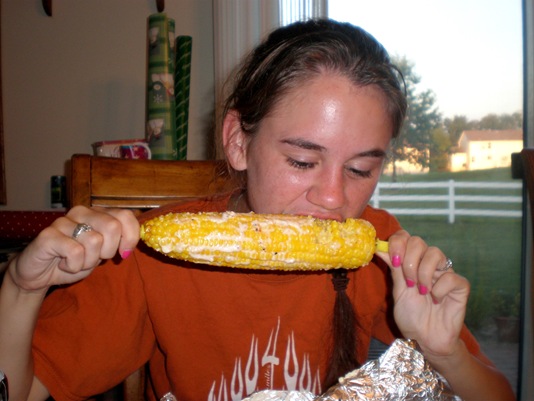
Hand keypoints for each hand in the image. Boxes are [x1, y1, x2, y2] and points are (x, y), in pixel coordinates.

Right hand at [7, 206, 138, 292]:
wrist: (40, 273)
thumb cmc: (75, 260)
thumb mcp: (103, 251)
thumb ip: (118, 241)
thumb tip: (132, 241)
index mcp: (98, 213)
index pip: (126, 216)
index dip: (130, 237)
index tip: (124, 253)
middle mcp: (82, 212)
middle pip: (113, 227)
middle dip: (108, 251)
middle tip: (94, 258)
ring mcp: (64, 221)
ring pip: (94, 241)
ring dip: (88, 261)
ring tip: (76, 261)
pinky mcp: (48, 235)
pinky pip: (75, 252)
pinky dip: (73, 265)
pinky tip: (63, 263)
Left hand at [376, 230, 469, 358]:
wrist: (425, 339)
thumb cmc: (411, 316)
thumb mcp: (398, 290)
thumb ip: (393, 268)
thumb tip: (379, 246)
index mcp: (411, 261)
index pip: (405, 237)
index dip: (398, 242)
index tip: (393, 260)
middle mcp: (428, 263)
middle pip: (418, 241)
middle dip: (409, 260)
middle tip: (408, 282)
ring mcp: (445, 273)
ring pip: (435, 253)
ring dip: (423, 274)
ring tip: (421, 292)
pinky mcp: (460, 286)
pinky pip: (451, 276)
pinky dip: (439, 289)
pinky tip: (436, 301)